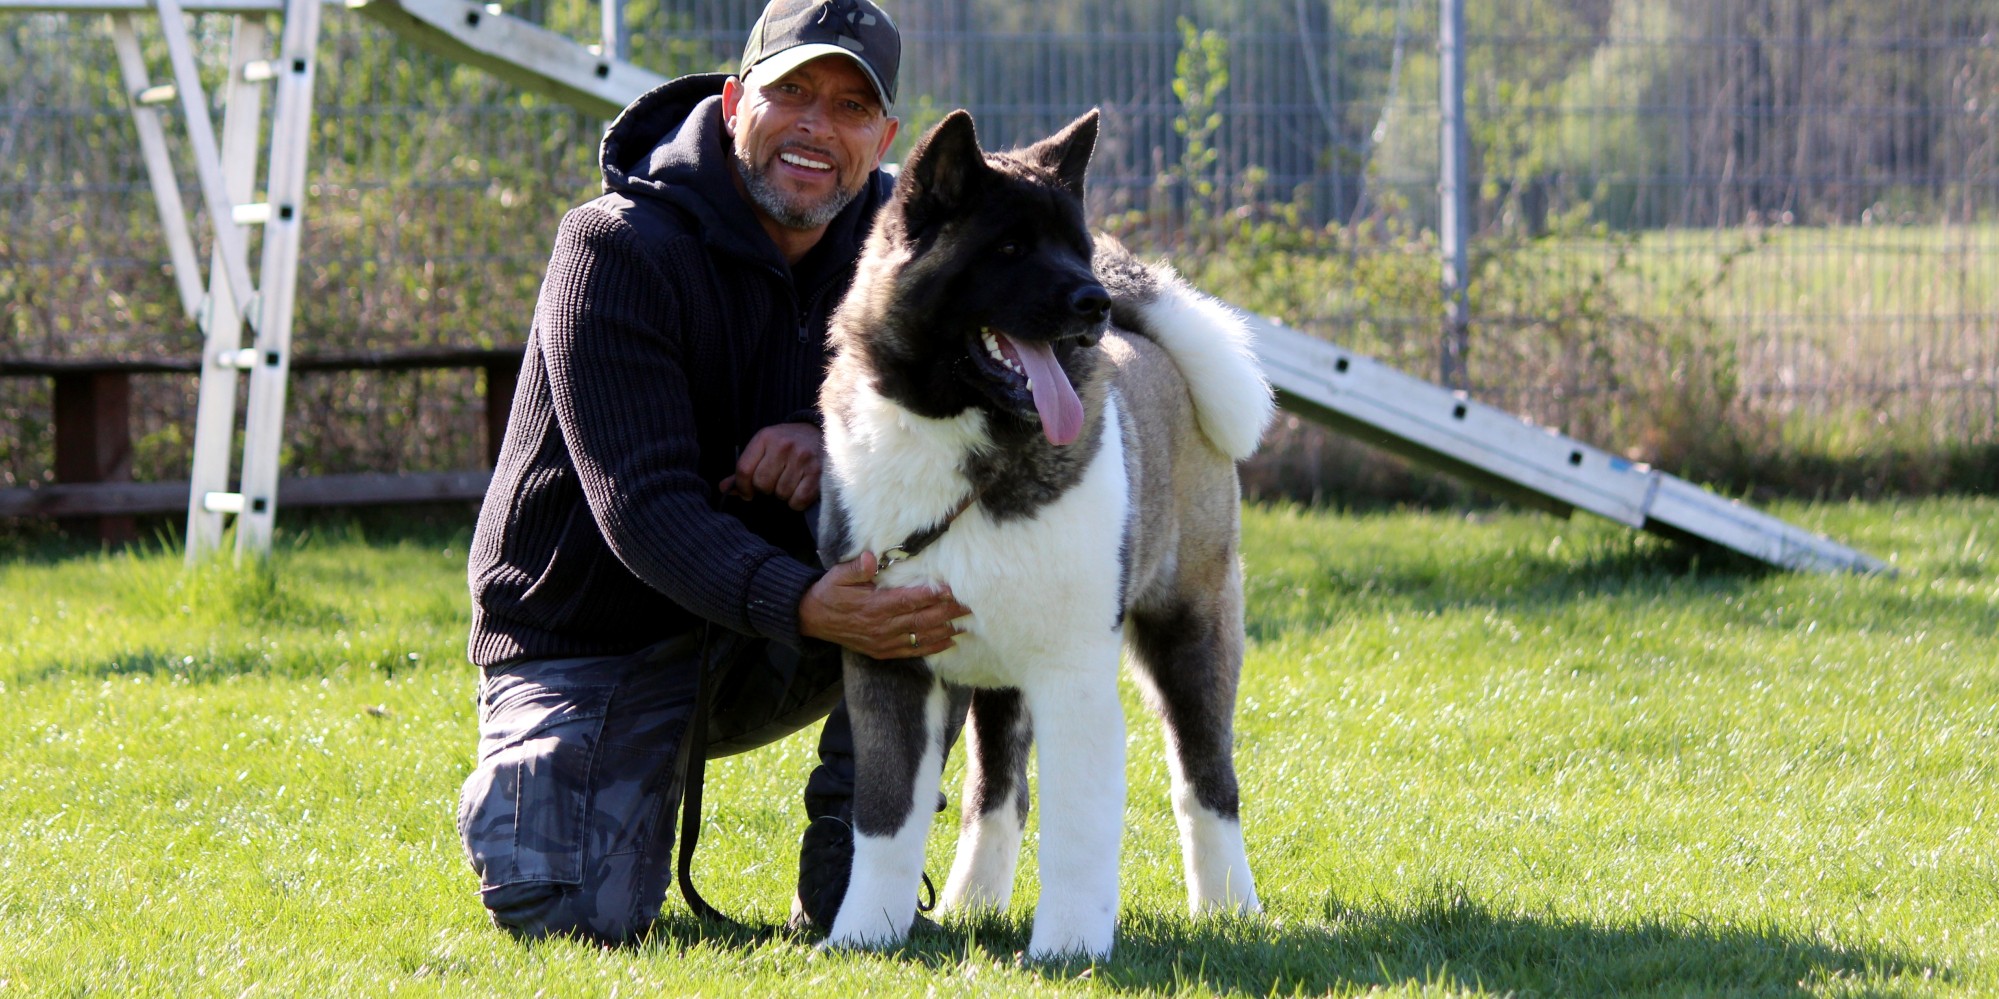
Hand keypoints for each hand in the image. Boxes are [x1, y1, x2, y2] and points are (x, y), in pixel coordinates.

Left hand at [719, 422, 822, 510]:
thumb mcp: (764, 448)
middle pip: (762, 484)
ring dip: (783, 495)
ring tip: (789, 483)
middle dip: (765, 489)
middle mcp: (783, 446)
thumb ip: (744, 468)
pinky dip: (797, 502)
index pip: (744, 470)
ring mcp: (802, 458)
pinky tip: (800, 490)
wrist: (818, 433)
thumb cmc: (786, 444)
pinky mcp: (817, 472)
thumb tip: (723, 489)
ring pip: (781, 494)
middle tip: (774, 483)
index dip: (743, 487)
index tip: (747, 493)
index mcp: (765, 438)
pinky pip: (798, 500)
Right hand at [798, 552, 972, 659]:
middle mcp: (882, 627)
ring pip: (920, 637)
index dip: (930, 596)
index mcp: (873, 606)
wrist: (812, 620)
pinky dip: (931, 648)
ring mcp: (883, 641)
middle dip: (946, 613)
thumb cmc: (829, 593)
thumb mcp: (838, 576)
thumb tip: (872, 559)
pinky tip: (948, 643)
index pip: (908, 601)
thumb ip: (857, 568)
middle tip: (969, 606)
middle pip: (921, 620)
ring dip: (944, 631)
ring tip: (966, 623)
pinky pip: (911, 652)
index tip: (950, 589)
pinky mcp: (882, 651)